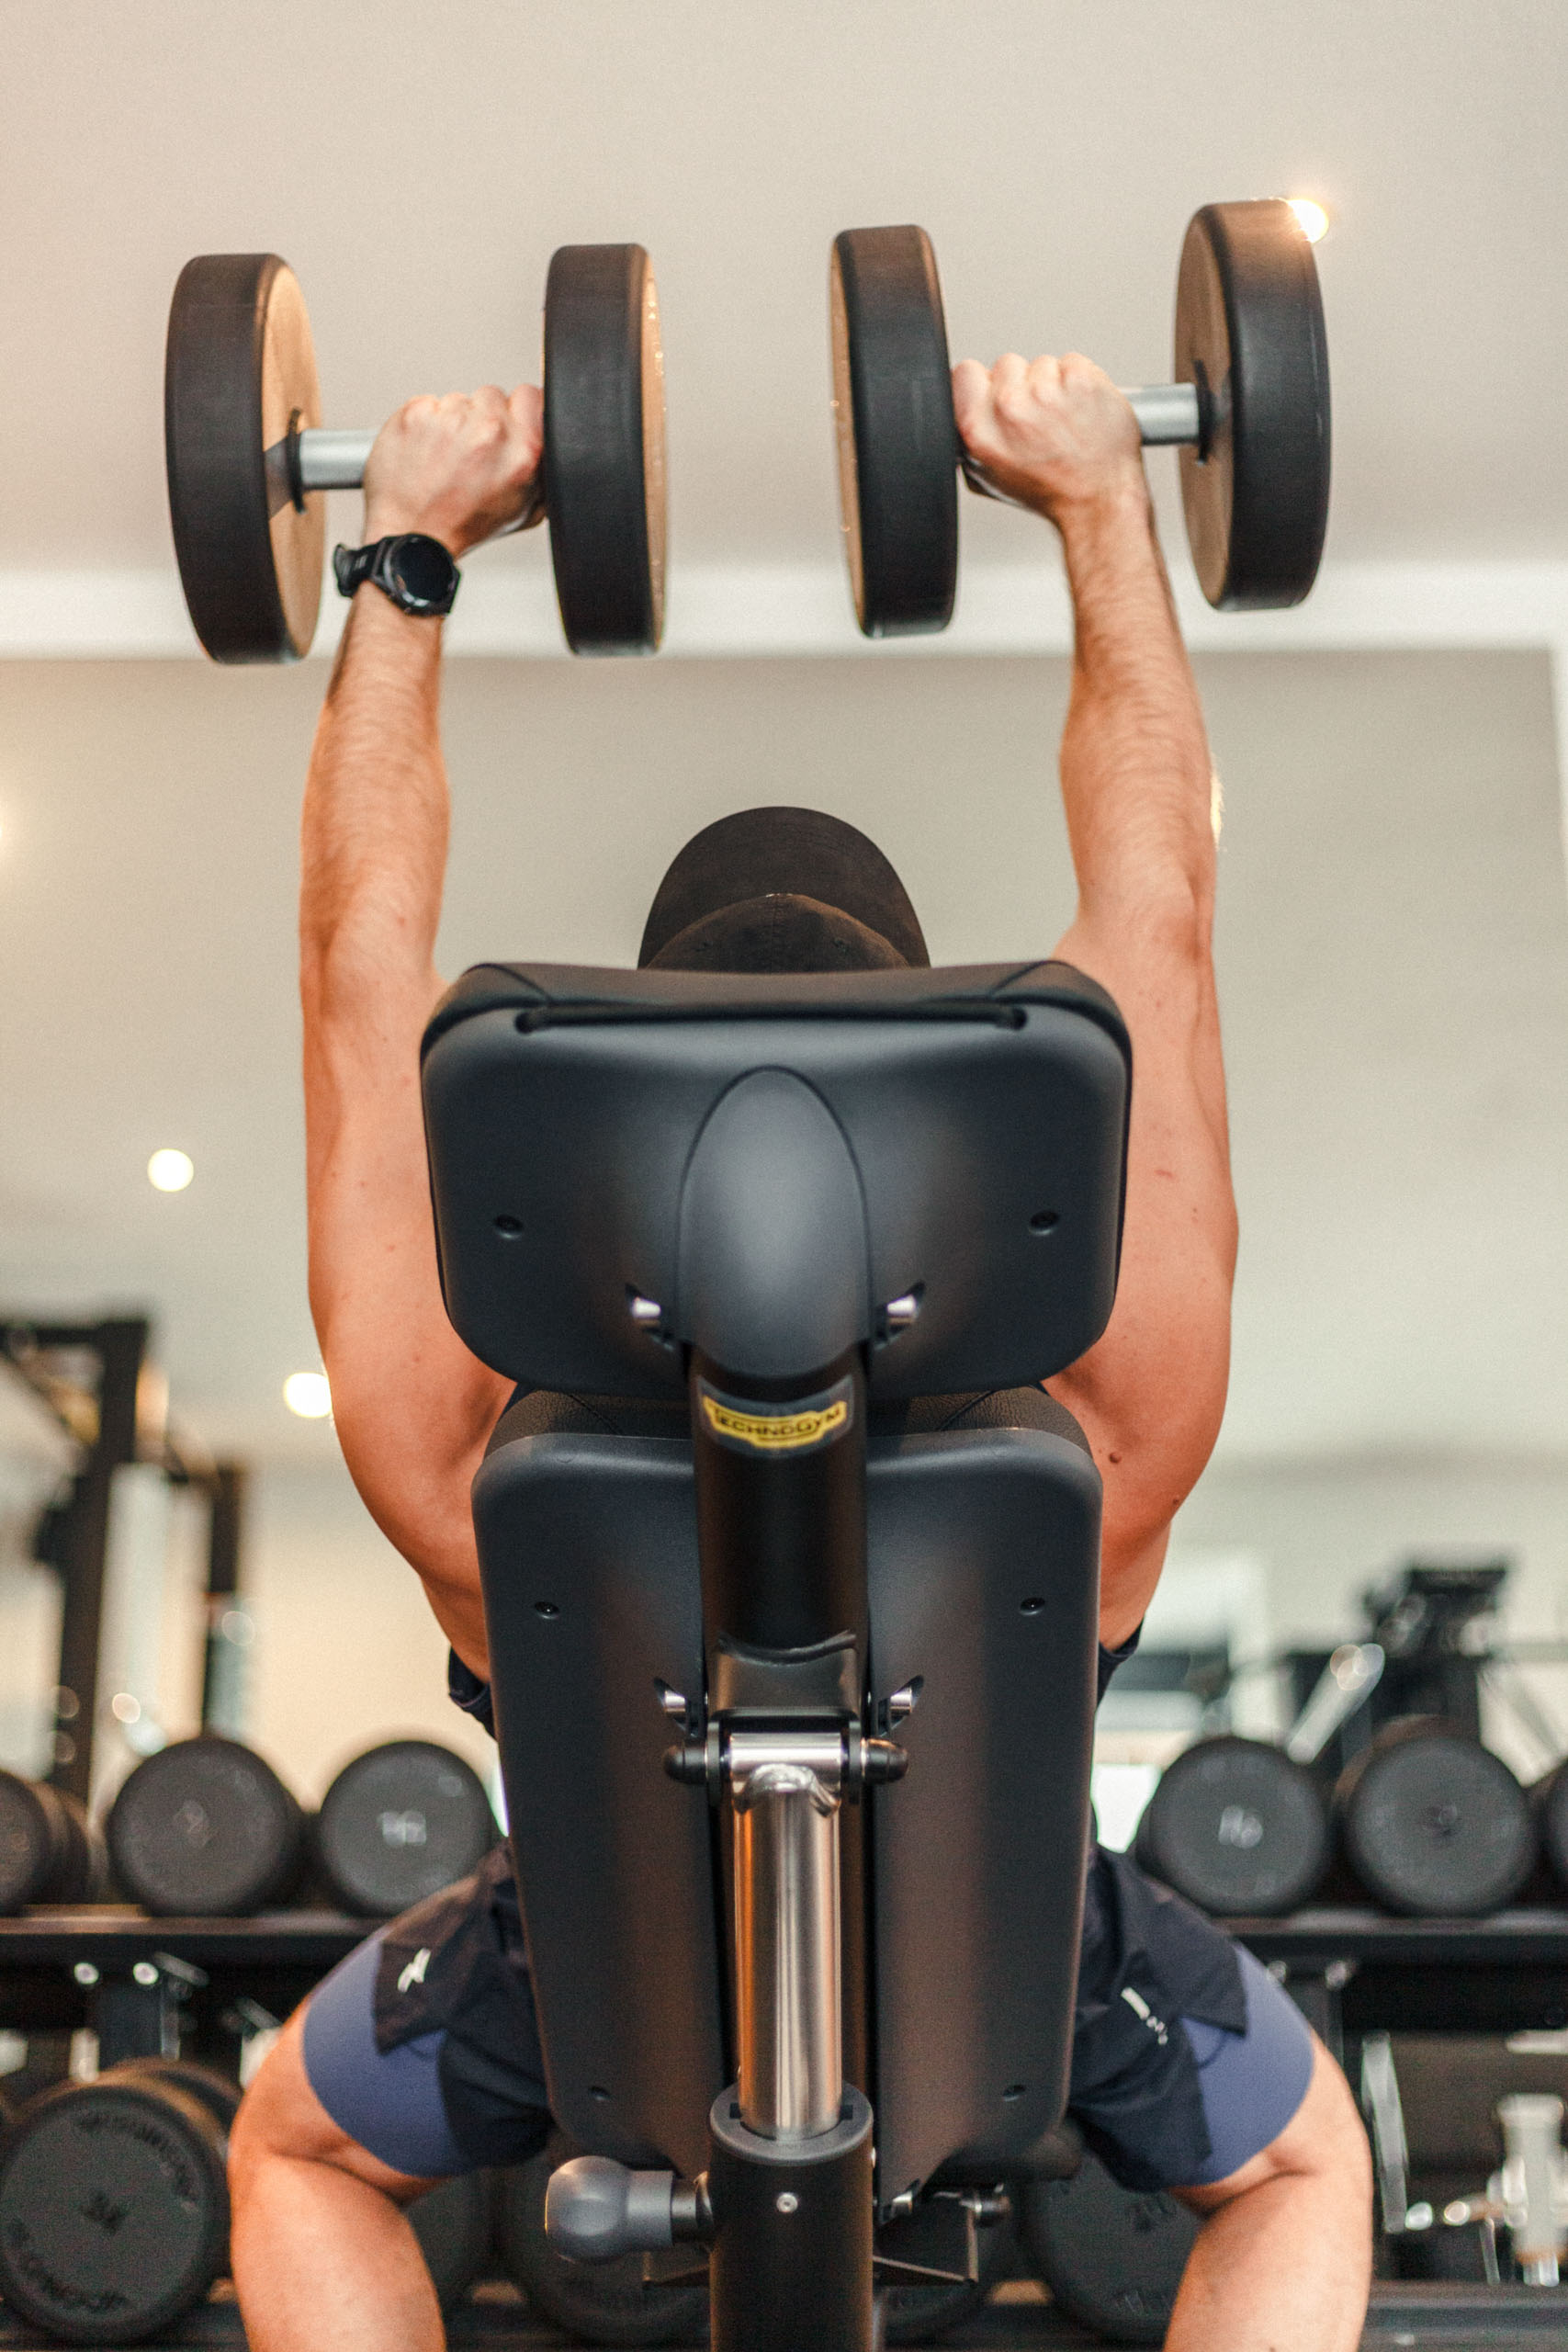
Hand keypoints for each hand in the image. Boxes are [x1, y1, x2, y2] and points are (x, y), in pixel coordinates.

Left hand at [361, 383, 543, 556]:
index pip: (529, 395)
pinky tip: (426, 451)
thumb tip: (556, 446)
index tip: (507, 427)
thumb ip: (545, 471)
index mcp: (523, 451)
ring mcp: (450, 420)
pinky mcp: (416, 414)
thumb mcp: (526, 510)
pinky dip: (426, 423)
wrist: (415, 535)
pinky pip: (428, 404)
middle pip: (492, 396)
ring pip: (459, 400)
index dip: (518, 411)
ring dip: (454, 423)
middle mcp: (489, 431)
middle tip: (472, 453)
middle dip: (484, 419)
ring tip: (446, 458)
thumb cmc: (467, 525)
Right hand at [951, 352, 1143, 530]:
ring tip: (1063, 420)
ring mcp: (1046, 391)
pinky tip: (1081, 411)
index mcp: (978, 428)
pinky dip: (1080, 383)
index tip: (997, 394)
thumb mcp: (988, 476)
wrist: (1097, 499)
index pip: (966, 372)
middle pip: (1007, 364)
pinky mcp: (1080, 380)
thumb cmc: (1049, 492)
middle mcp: (1009, 407)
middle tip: (1039, 419)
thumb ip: (970, 437)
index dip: (983, 382)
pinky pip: (1073, 363)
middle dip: (1022, 385)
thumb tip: (964, 409)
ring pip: (1043, 364)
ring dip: (1054, 385)